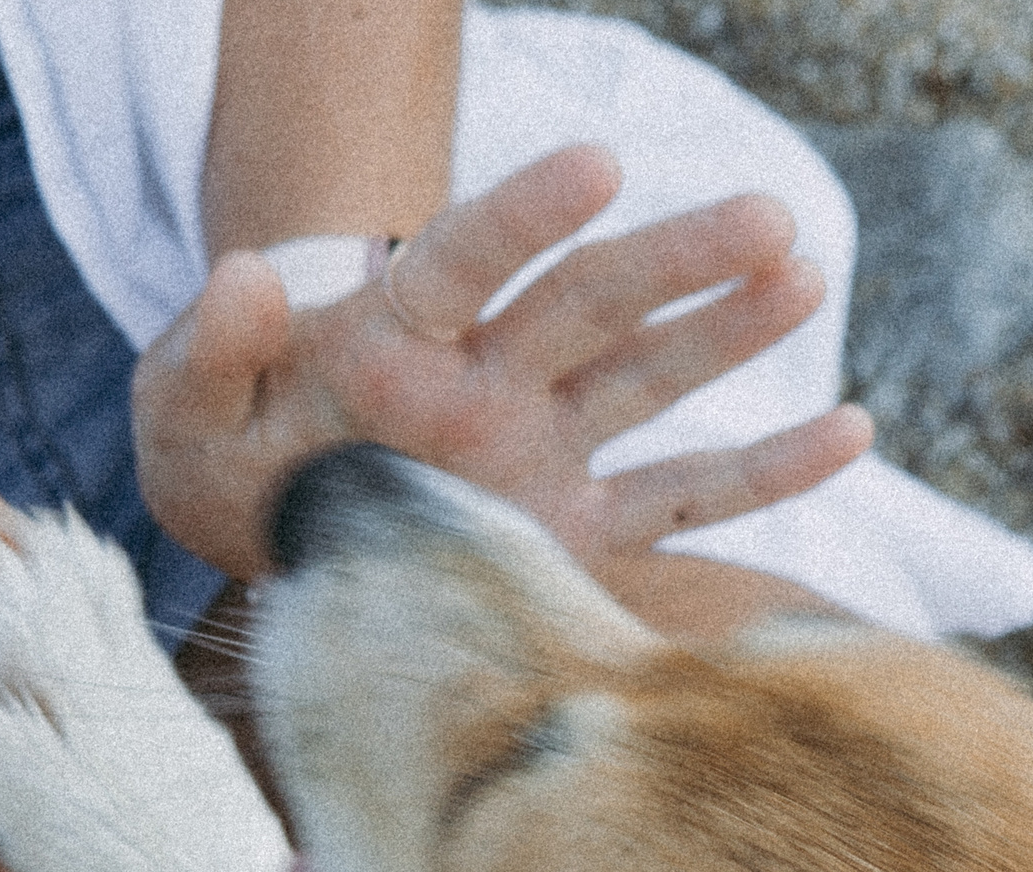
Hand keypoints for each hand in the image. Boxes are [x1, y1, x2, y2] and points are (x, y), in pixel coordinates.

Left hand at [134, 143, 872, 578]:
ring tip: (804, 273)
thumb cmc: (226, 464)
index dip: (530, 212)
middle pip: (594, 303)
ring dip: (730, 331)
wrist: (269, 546)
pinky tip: (852, 433)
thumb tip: (246, 274)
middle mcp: (489, 378)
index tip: (601, 162)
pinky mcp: (578, 530)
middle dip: (677, 260)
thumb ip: (208, 350)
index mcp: (395, 336)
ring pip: (652, 380)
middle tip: (767, 219)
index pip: (470, 258)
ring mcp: (544, 448)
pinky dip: (764, 472)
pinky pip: (682, 501)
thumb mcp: (180, 418)